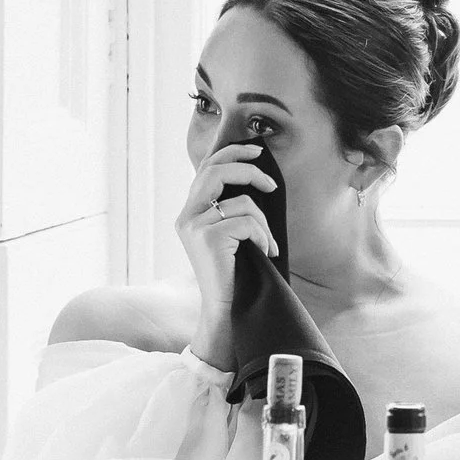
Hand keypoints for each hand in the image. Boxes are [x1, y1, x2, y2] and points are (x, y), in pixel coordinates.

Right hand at [177, 143, 278, 363]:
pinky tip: (264, 252)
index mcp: (190, 212)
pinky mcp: (207, 239)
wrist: (225, 307)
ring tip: (267, 243)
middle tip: (272, 185)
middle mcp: (186, 216)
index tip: (256, 151)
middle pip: (217, 171)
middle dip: (249, 171)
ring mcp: (194, 227)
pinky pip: (248, 222)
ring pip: (241, 202)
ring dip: (264, 223)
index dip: (232, 153)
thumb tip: (255, 175)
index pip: (207, 167)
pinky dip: (263, 236)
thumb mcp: (229, 233)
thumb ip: (230, 207)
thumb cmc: (235, 271)